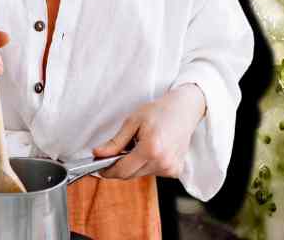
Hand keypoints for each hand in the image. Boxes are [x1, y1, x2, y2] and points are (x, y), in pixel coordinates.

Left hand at [92, 84, 206, 179]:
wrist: (185, 109)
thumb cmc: (160, 111)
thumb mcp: (134, 121)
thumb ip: (115, 141)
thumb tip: (98, 154)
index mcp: (151, 149)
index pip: (121, 170)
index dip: (107, 170)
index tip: (99, 166)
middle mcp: (162, 161)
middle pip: (130, 175)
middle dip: (120, 166)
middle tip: (119, 150)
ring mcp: (170, 167)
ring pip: (140, 174)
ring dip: (135, 165)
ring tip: (140, 146)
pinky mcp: (175, 170)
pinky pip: (153, 173)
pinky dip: (148, 164)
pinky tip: (154, 150)